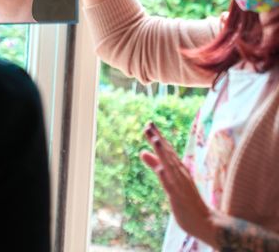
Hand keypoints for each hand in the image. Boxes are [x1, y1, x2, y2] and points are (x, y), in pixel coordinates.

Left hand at [141, 122, 218, 247]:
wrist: (205, 222)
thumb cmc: (185, 200)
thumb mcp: (168, 179)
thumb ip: (156, 165)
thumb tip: (142, 152)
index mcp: (177, 169)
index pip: (166, 150)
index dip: (157, 137)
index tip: (149, 124)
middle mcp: (180, 174)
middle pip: (168, 154)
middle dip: (158, 139)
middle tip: (148, 124)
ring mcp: (181, 185)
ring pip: (171, 167)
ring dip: (163, 154)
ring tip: (155, 140)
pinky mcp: (179, 198)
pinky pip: (173, 187)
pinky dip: (167, 177)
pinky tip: (160, 169)